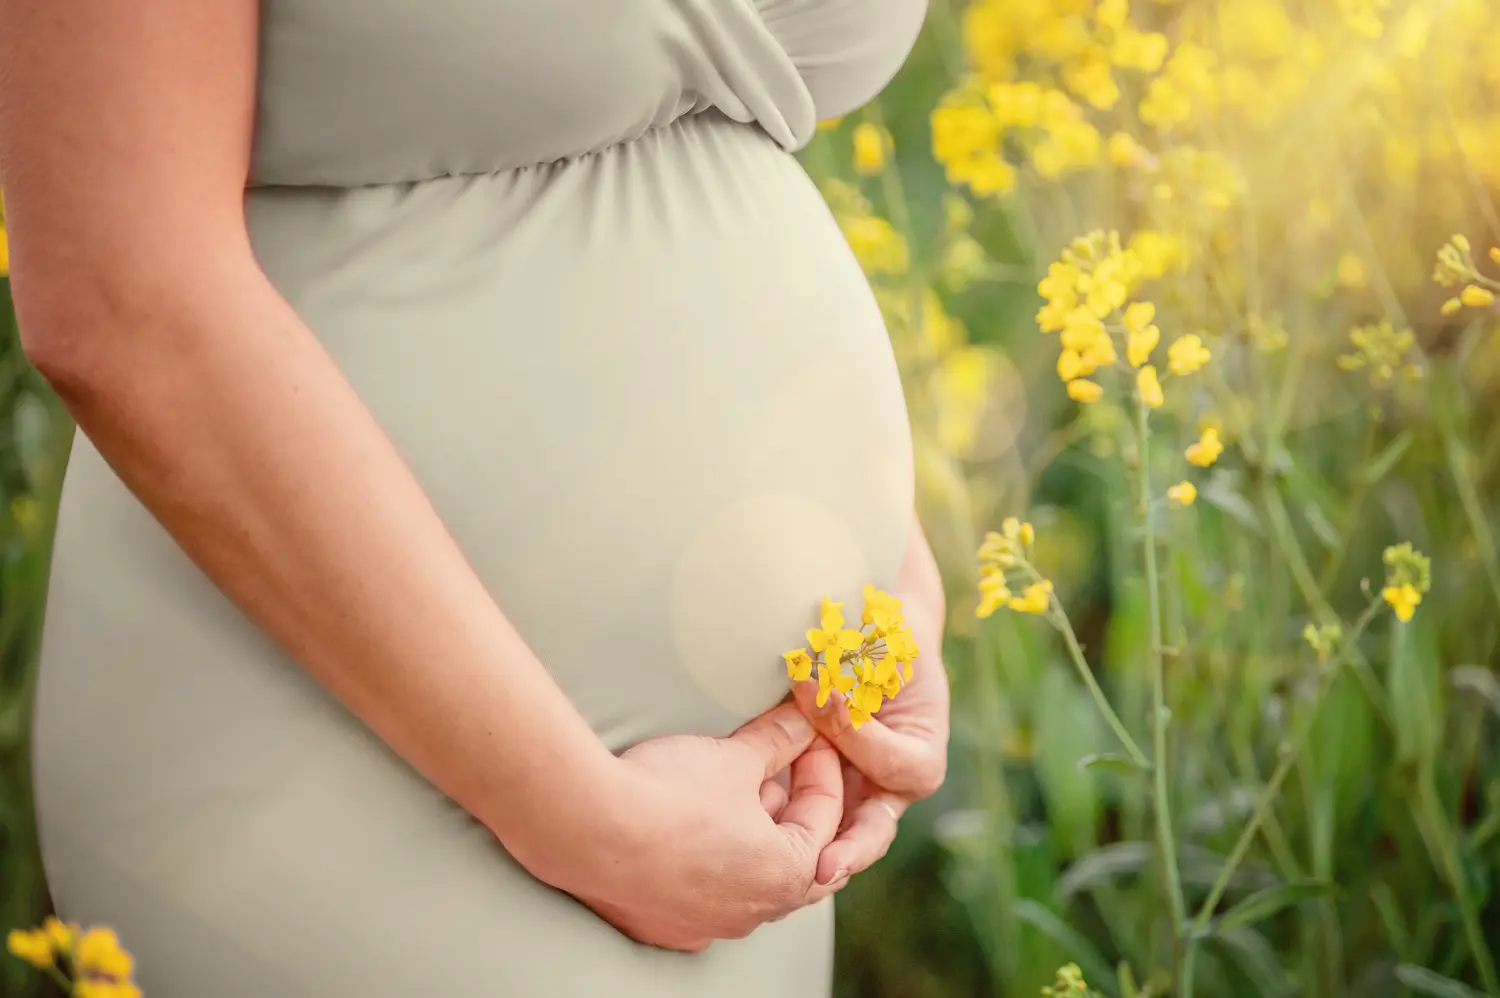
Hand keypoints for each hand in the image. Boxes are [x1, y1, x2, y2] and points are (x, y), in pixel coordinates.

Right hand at [559, 704, 844, 952]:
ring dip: (751, 835)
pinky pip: (703, 895)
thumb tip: (802, 719)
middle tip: (781, 764)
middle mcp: (753, 914)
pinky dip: (710, 862)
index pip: (824, 815)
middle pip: (792, 855)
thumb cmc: (670, 795)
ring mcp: (706, 926)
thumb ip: (777, 739)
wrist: (588, 829)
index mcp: (788, 875)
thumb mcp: (733, 757)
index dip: (819, 764)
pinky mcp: (663, 926)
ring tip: (736, 789)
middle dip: (791, 806)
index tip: (806, 733)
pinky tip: (694, 829)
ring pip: (748, 879)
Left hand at [793, 520, 950, 884]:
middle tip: (823, 866)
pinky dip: (779, 820)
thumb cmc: (885, 632)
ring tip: (782, 870)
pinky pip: (798, 812)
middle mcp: (888, 786)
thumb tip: (813, 683)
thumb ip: (862, 669)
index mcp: (921, 754)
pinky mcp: (816, 787)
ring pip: (834, 833)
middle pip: (874, 828)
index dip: (857, 734)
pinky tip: (747, 831)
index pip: (895, 764)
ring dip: (808, 849)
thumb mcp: (886, 646)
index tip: (821, 695)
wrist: (867, 630)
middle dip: (849, 849)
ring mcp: (851, 791)